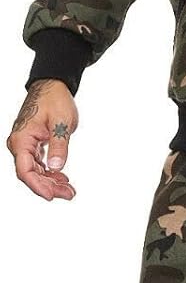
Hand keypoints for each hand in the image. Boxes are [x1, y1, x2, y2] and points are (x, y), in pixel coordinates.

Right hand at [7, 80, 77, 200]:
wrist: (52, 86)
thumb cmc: (55, 100)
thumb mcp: (61, 122)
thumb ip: (59, 145)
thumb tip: (56, 167)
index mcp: (22, 139)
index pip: (25, 170)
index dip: (37, 186)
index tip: (51, 196)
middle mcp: (19, 144)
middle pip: (30, 175)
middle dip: (49, 187)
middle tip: (69, 194)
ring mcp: (25, 146)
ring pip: (35, 172)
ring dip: (51, 182)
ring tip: (69, 190)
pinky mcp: (32, 146)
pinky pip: (38, 165)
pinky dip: (50, 173)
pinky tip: (62, 179)